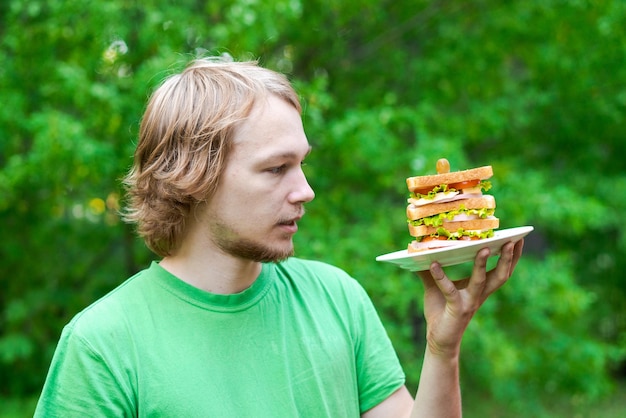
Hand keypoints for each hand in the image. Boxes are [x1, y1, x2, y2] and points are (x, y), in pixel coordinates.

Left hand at [417, 239, 524, 357]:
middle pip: (501, 274)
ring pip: (481, 281)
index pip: (502, 270)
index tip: (518, 238)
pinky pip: (450, 291)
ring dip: (483, 265)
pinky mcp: (456, 309)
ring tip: (484, 248)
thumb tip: (418, 253)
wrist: (439, 340)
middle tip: (510, 240)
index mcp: (481, 288)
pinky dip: (441, 277)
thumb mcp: (436, 287)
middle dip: (507, 257)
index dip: (512, 256)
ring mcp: (469, 302)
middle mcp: (479, 294)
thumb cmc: (440, 311)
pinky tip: (434, 264)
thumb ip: (430, 271)